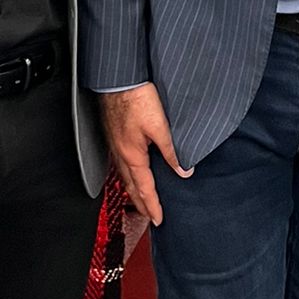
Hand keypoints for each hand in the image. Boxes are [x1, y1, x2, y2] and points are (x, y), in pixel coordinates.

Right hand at [98, 84, 186, 226]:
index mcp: (132, 155)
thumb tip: (184, 171)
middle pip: (131, 186)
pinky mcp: (114, 134)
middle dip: (140, 203)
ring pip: (124, 175)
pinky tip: (132, 170)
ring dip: (133, 190)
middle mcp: (120, 153)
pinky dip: (128, 174)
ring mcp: (115, 144)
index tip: (158, 220)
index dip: (152, 206)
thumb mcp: (160, 126)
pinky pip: (120, 162)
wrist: (118, 78)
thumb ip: (172, 150)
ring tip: (141, 199)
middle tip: (148, 217)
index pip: (144, 188)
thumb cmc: (136, 97)